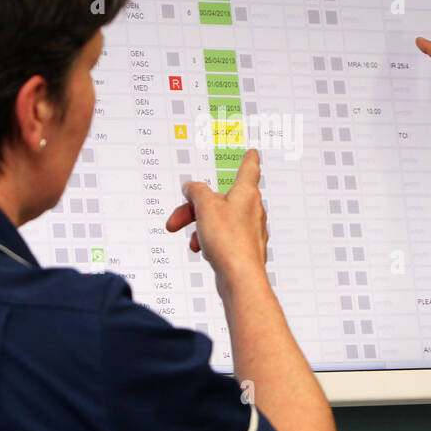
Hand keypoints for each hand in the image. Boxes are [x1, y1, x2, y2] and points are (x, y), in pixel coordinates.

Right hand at [164, 148, 268, 287]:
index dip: (249, 159)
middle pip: (220, 200)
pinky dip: (209, 241)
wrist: (240, 278)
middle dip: (195, 209)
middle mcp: (251, 210)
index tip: (253, 152)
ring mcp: (248, 230)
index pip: (249, 169)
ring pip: (219, 220)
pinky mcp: (243, 248)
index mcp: (246, 194)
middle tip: (177, 219)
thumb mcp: (205, 207)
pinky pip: (222, 238)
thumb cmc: (230, 241)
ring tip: (193, 240)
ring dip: (200, 227)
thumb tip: (192, 187)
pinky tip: (203, 250)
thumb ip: (196, 191)